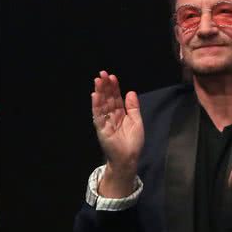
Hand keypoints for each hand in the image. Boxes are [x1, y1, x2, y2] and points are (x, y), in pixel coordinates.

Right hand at [91, 71, 143, 195]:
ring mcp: (105, 121)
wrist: (129, 158)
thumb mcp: (136, 121)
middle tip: (102, 73)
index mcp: (120, 113)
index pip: (116, 97)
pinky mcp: (101, 128)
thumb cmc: (133, 142)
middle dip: (105, 86)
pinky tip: (95, 96)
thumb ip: (133, 107)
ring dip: (99, 92)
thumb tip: (130, 91)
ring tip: (98, 80)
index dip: (114, 87)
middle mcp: (111, 115)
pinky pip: (98, 115)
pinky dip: (96, 106)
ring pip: (101, 104)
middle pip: (107, 98)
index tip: (112, 77)